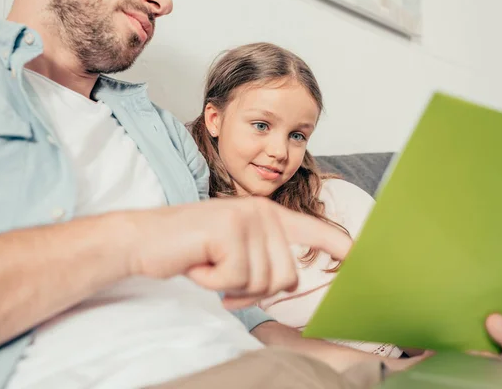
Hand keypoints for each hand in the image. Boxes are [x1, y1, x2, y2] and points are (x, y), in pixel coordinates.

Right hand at [125, 197, 351, 308]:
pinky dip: (212, 282)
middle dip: (253, 290)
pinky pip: (236, 280)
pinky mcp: (229, 230)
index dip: (336, 246)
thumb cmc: (190, 250)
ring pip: (262, 282)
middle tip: (223, 279)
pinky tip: (197, 263)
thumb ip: (261, 260)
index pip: (312, 230)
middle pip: (285, 277)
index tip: (358, 256)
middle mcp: (262, 211)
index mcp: (267, 216)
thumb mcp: (233, 253)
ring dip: (231, 286)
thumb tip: (286, 280)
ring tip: (208, 266)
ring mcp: (247, 218)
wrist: (144, 240)